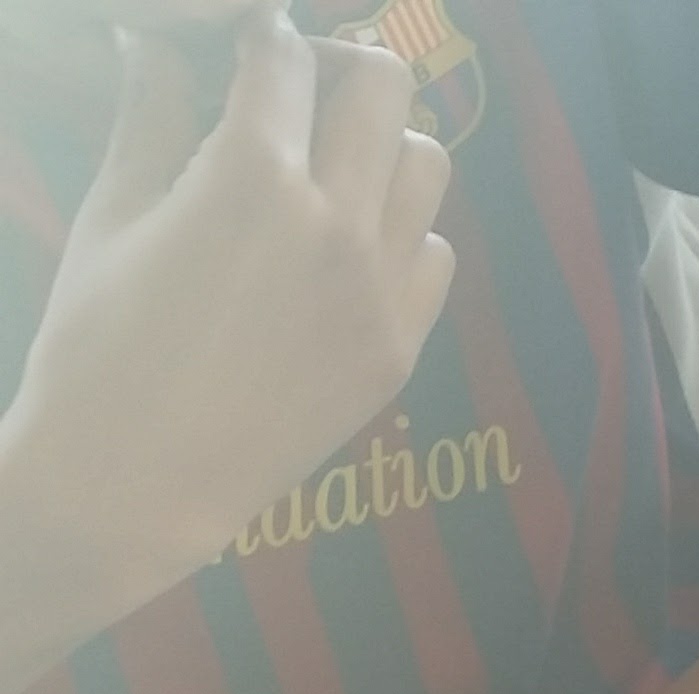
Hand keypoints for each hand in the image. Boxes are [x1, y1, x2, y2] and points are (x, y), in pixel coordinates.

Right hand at [0, 10, 454, 606]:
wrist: (138, 480)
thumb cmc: (99, 344)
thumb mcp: (114, 212)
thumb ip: (150, 114)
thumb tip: (151, 42)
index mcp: (253, 177)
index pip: (285, 54)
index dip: (262, 37)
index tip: (249, 46)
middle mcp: (337, 224)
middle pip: (383, 87)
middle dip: (338, 70)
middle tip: (298, 93)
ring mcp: (381, 290)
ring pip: (427, 164)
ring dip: (383, 145)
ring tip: (330, 168)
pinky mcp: (400, 347)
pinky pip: (434, 253)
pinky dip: (402, 230)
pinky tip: (349, 248)